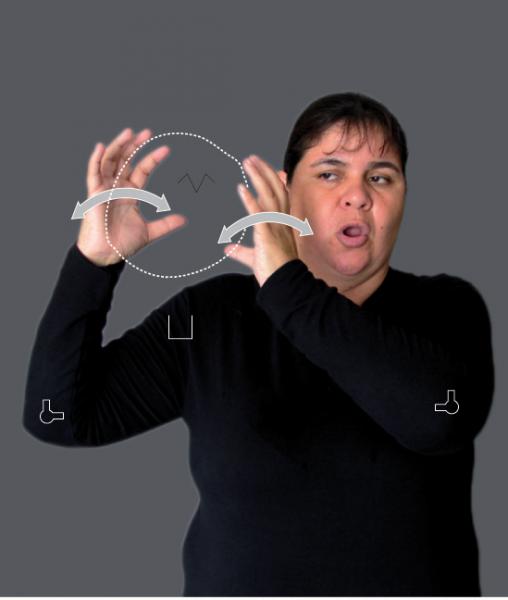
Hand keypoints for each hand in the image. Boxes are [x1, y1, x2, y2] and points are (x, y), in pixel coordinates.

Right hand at [77, 128, 186, 265]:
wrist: (107, 255)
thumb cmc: (123, 244)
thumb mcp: (149, 232)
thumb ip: (166, 224)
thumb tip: (184, 219)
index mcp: (131, 193)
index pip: (142, 170)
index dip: (152, 159)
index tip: (166, 149)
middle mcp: (118, 187)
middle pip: (126, 160)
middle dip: (136, 146)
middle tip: (147, 132)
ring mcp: (105, 189)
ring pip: (110, 162)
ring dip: (118, 146)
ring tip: (129, 133)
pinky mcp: (94, 194)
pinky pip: (93, 174)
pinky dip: (95, 160)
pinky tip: (100, 146)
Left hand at [223, 154, 298, 286]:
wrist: (283, 285)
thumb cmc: (273, 272)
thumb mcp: (254, 258)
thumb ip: (240, 251)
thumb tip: (227, 248)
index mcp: (282, 225)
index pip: (280, 197)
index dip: (273, 181)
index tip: (265, 168)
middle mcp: (281, 222)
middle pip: (275, 190)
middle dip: (264, 172)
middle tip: (252, 158)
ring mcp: (275, 227)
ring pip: (268, 196)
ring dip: (258, 178)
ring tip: (248, 162)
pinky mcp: (267, 235)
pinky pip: (258, 214)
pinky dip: (250, 200)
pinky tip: (242, 188)